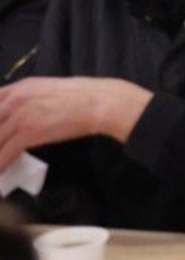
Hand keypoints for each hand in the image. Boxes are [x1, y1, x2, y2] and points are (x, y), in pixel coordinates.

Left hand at [0, 77, 151, 170]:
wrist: (99, 102)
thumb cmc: (81, 96)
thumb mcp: (49, 89)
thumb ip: (30, 99)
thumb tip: (21, 114)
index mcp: (20, 87)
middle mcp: (15, 99)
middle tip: (0, 145)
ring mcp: (19, 116)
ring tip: (0, 162)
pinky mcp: (28, 132)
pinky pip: (4, 153)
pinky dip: (0, 165)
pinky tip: (1, 172)